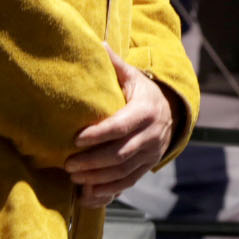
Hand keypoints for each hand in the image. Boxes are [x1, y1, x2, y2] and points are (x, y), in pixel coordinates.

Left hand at [66, 47, 175, 207]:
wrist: (170, 113)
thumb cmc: (141, 93)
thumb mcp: (132, 77)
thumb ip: (115, 65)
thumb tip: (98, 43)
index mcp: (146, 111)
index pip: (122, 126)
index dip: (99, 134)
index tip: (77, 138)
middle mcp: (152, 135)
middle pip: (121, 153)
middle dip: (93, 161)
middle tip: (68, 164)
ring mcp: (150, 154)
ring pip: (123, 172)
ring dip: (97, 178)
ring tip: (74, 178)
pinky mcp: (146, 168)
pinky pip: (127, 184)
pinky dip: (107, 192)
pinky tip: (87, 195)